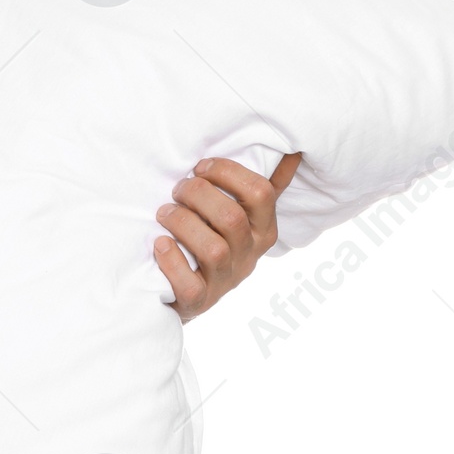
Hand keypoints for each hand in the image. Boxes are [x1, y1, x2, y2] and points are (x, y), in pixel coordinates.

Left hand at [154, 152, 302, 321]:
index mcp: (263, 230)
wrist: (188, 294)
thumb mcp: (244, 217)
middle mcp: (249, 256)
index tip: (201, 167)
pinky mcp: (199, 302)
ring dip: (182, 223)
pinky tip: (160, 243)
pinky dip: (172, 261)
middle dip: (199, 194)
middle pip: (231, 218)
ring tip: (163, 212)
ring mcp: (225, 281)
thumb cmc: (215, 241)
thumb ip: (262, 187)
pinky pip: (190, 286)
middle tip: (177, 189)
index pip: (262, 193)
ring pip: (214, 250)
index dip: (228, 172)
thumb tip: (293, 152)